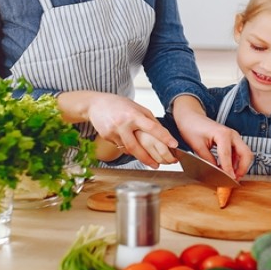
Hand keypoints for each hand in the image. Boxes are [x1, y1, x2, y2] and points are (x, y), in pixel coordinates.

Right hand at [58, 91, 176, 167]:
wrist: (96, 104)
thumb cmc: (119, 104)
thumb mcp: (137, 107)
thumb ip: (149, 119)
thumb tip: (163, 132)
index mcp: (133, 115)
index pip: (152, 127)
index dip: (164, 137)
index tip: (174, 144)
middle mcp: (123, 124)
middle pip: (137, 147)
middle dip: (148, 159)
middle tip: (158, 165)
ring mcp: (113, 132)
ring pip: (128, 149)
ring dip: (139, 156)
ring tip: (148, 159)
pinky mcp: (107, 138)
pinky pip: (121, 147)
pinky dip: (128, 148)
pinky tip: (130, 145)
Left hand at [170, 96, 252, 179]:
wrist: (191, 117)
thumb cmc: (192, 128)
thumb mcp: (197, 146)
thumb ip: (208, 160)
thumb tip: (216, 173)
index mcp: (223, 134)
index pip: (228, 155)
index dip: (229, 170)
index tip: (229, 180)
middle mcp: (232, 134)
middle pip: (246, 154)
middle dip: (243, 168)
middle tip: (235, 179)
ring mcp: (234, 137)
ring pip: (245, 154)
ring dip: (241, 166)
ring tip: (232, 176)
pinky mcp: (232, 140)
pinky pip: (240, 153)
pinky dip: (237, 162)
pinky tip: (229, 169)